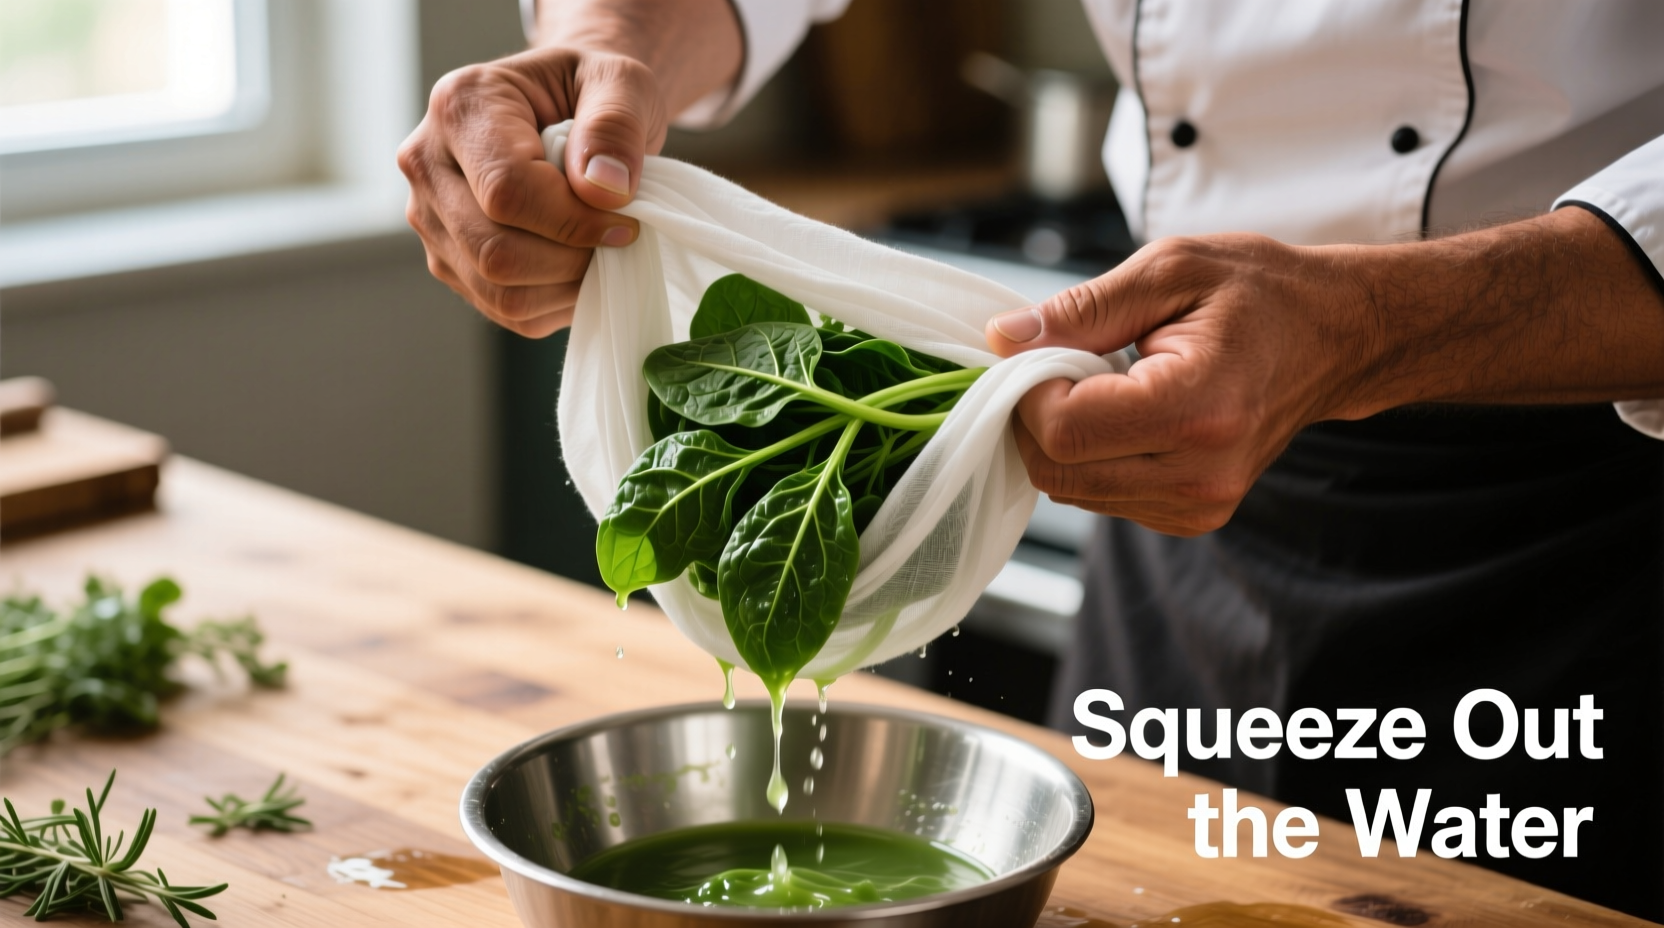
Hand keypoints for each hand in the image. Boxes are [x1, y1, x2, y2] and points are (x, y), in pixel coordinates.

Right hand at [397, 0, 740, 337]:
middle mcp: (427, 164)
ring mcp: (431, 219)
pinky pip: (505, 309)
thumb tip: (605, 190)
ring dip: (567, 286)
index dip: (576, 221)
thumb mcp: (622, 83)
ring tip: (604, 252)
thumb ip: (616, 126)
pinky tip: (582, 268)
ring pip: (497, 290)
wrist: (572, 108)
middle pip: (494, 251)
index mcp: (460, 107)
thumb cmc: (594, 91)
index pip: (507, 192)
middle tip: (620, 241)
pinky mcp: (449, 261)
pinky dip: (556, 301)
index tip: (628, 221)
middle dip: (572, 260)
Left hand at [985, 234, 1372, 534]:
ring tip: (1111, 381)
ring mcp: (1198, 507)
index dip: (1030, 389)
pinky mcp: (1190, 518)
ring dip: (1065, 435)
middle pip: (1056, 471)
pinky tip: (1129, 413)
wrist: (1335, 338)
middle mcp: (1201, 475)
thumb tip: (1002, 339)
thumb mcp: (1170, 269)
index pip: (1064, 431)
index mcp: (1198, 409)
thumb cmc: (1260, 293)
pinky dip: (1093, 455)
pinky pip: (1099, 494)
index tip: (1049, 347)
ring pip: (1069, 488)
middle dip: (1037, 415)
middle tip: (1069, 361)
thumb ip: (1081, 309)